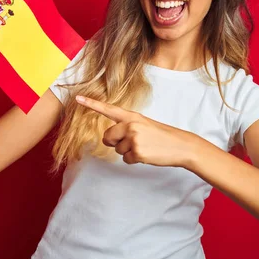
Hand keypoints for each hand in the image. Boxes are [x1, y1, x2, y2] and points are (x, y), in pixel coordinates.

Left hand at [76, 95, 197, 166]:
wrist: (181, 145)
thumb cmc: (163, 136)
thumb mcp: (145, 124)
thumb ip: (127, 126)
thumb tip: (111, 138)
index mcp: (132, 116)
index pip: (108, 109)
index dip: (91, 104)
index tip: (77, 98)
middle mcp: (131, 125)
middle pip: (108, 137)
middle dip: (115, 143)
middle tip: (132, 143)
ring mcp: (134, 138)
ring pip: (117, 150)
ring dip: (128, 152)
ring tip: (145, 147)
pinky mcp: (137, 151)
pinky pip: (126, 160)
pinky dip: (135, 160)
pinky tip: (147, 155)